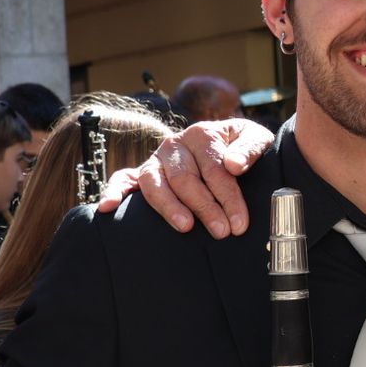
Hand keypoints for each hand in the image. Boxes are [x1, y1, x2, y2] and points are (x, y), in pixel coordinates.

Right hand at [95, 120, 273, 237]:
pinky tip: (108, 207)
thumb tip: (234, 165)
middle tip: (221, 232)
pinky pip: (123, 179)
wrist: (228, 143)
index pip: (215, 168)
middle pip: (186, 179)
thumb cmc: (242, 146)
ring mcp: (156, 159)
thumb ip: (251, 149)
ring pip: (155, 183)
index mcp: (202, 134)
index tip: (239, 223)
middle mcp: (175, 144)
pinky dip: (114, 191)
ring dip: (169, 206)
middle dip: (205, 207)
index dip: (228, 197)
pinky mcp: (142, 172)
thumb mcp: (257, 140)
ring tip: (186, 226)